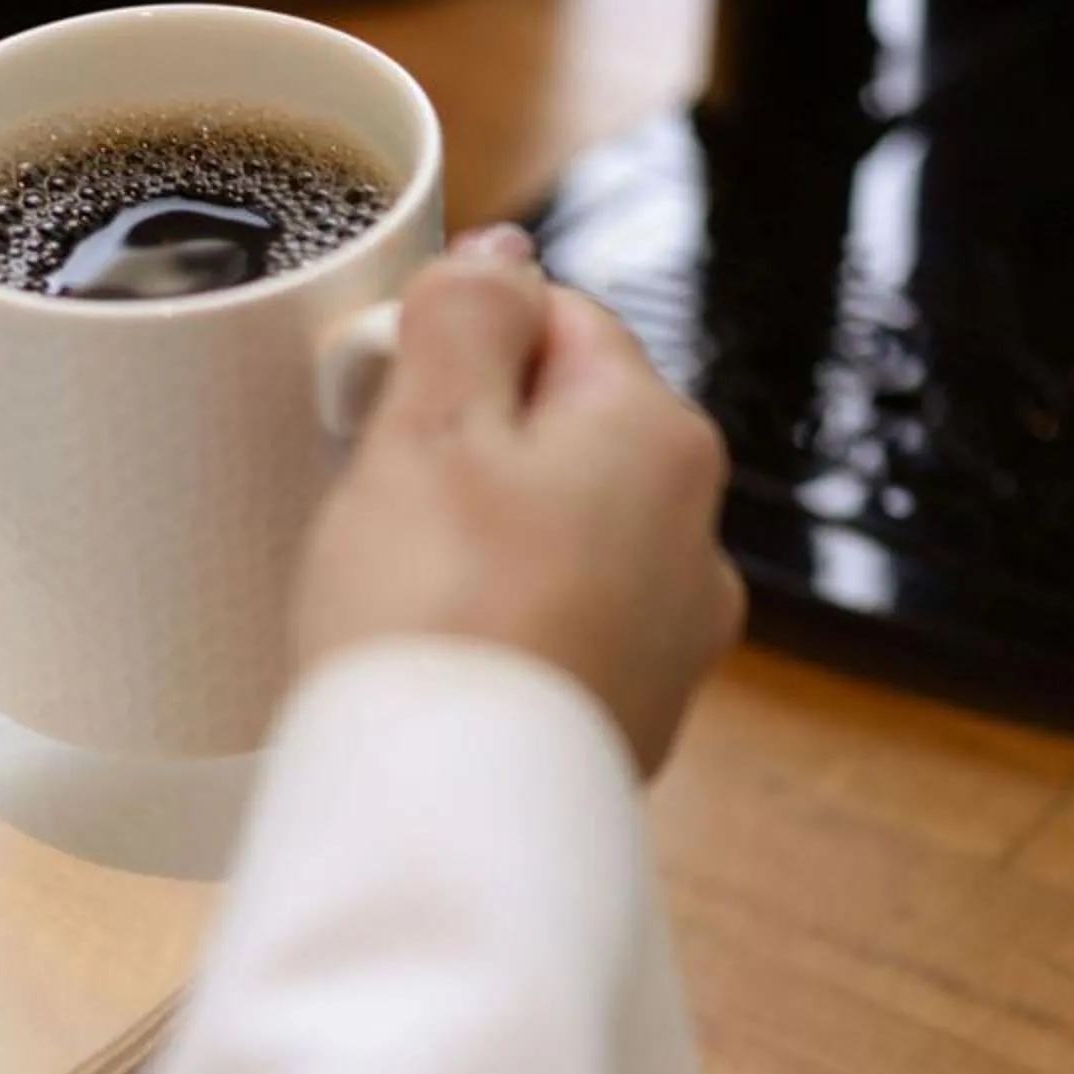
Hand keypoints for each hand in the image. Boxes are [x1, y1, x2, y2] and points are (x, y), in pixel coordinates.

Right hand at [292, 225, 743, 774]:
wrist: (444, 821)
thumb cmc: (432, 619)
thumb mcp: (428, 426)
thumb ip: (467, 316)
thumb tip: (504, 253)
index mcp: (660, 437)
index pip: (558, 324)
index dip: (452, 347)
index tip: (379, 401)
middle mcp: (696, 536)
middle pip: (562, 439)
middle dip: (469, 456)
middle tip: (376, 506)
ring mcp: (674, 641)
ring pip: (561, 544)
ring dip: (485, 551)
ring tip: (403, 601)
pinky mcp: (632, 724)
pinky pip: (559, 640)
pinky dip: (501, 639)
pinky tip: (439, 668)